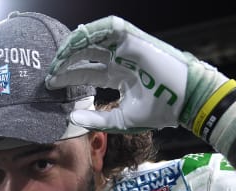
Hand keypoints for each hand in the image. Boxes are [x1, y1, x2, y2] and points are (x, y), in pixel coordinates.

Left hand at [46, 16, 235, 151]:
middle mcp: (120, 59)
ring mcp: (127, 48)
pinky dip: (92, 30)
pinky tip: (75, 42)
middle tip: (50, 75)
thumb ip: (97, 119)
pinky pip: (110, 27)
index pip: (88, 72)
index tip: (52, 85)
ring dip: (74, 47)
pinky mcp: (135, 39)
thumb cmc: (160, 110)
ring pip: (94, 39)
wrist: (186, 101)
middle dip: (66, 63)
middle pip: (86, 55)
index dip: (68, 76)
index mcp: (119, 75)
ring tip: (58, 60)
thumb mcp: (122, 120)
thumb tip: (73, 117)